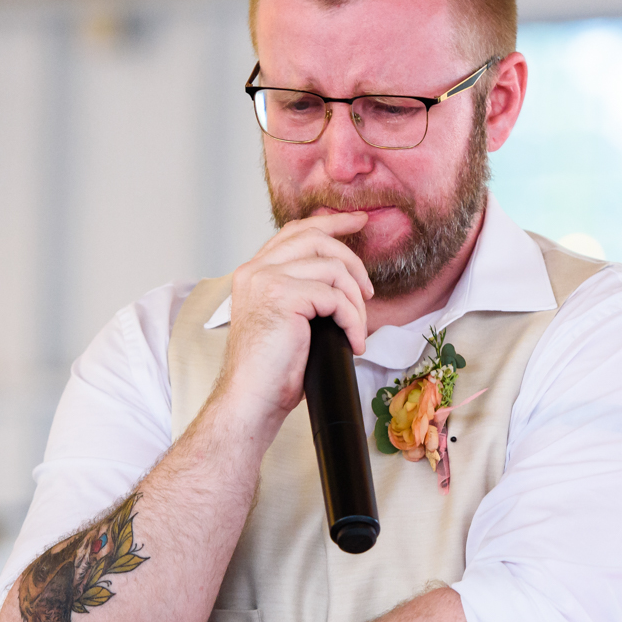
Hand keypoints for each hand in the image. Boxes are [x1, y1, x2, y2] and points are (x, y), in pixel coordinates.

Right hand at [212, 213, 373, 431]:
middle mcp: (256, 269)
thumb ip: (303, 293)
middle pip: (316, 239)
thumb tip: (346, 282)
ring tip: (357, 330)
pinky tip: (353, 341)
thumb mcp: (287, 321)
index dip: (330, 223)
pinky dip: (353, 320)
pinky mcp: (283, 296)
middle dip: (353, 259)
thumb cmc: (272, 371)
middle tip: (369, 290)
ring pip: (332, 268)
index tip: (358, 222)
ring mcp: (267, 280)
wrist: (251, 399)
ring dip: (355, 302)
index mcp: (254, 272)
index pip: (294, 232)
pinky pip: (335, 297)